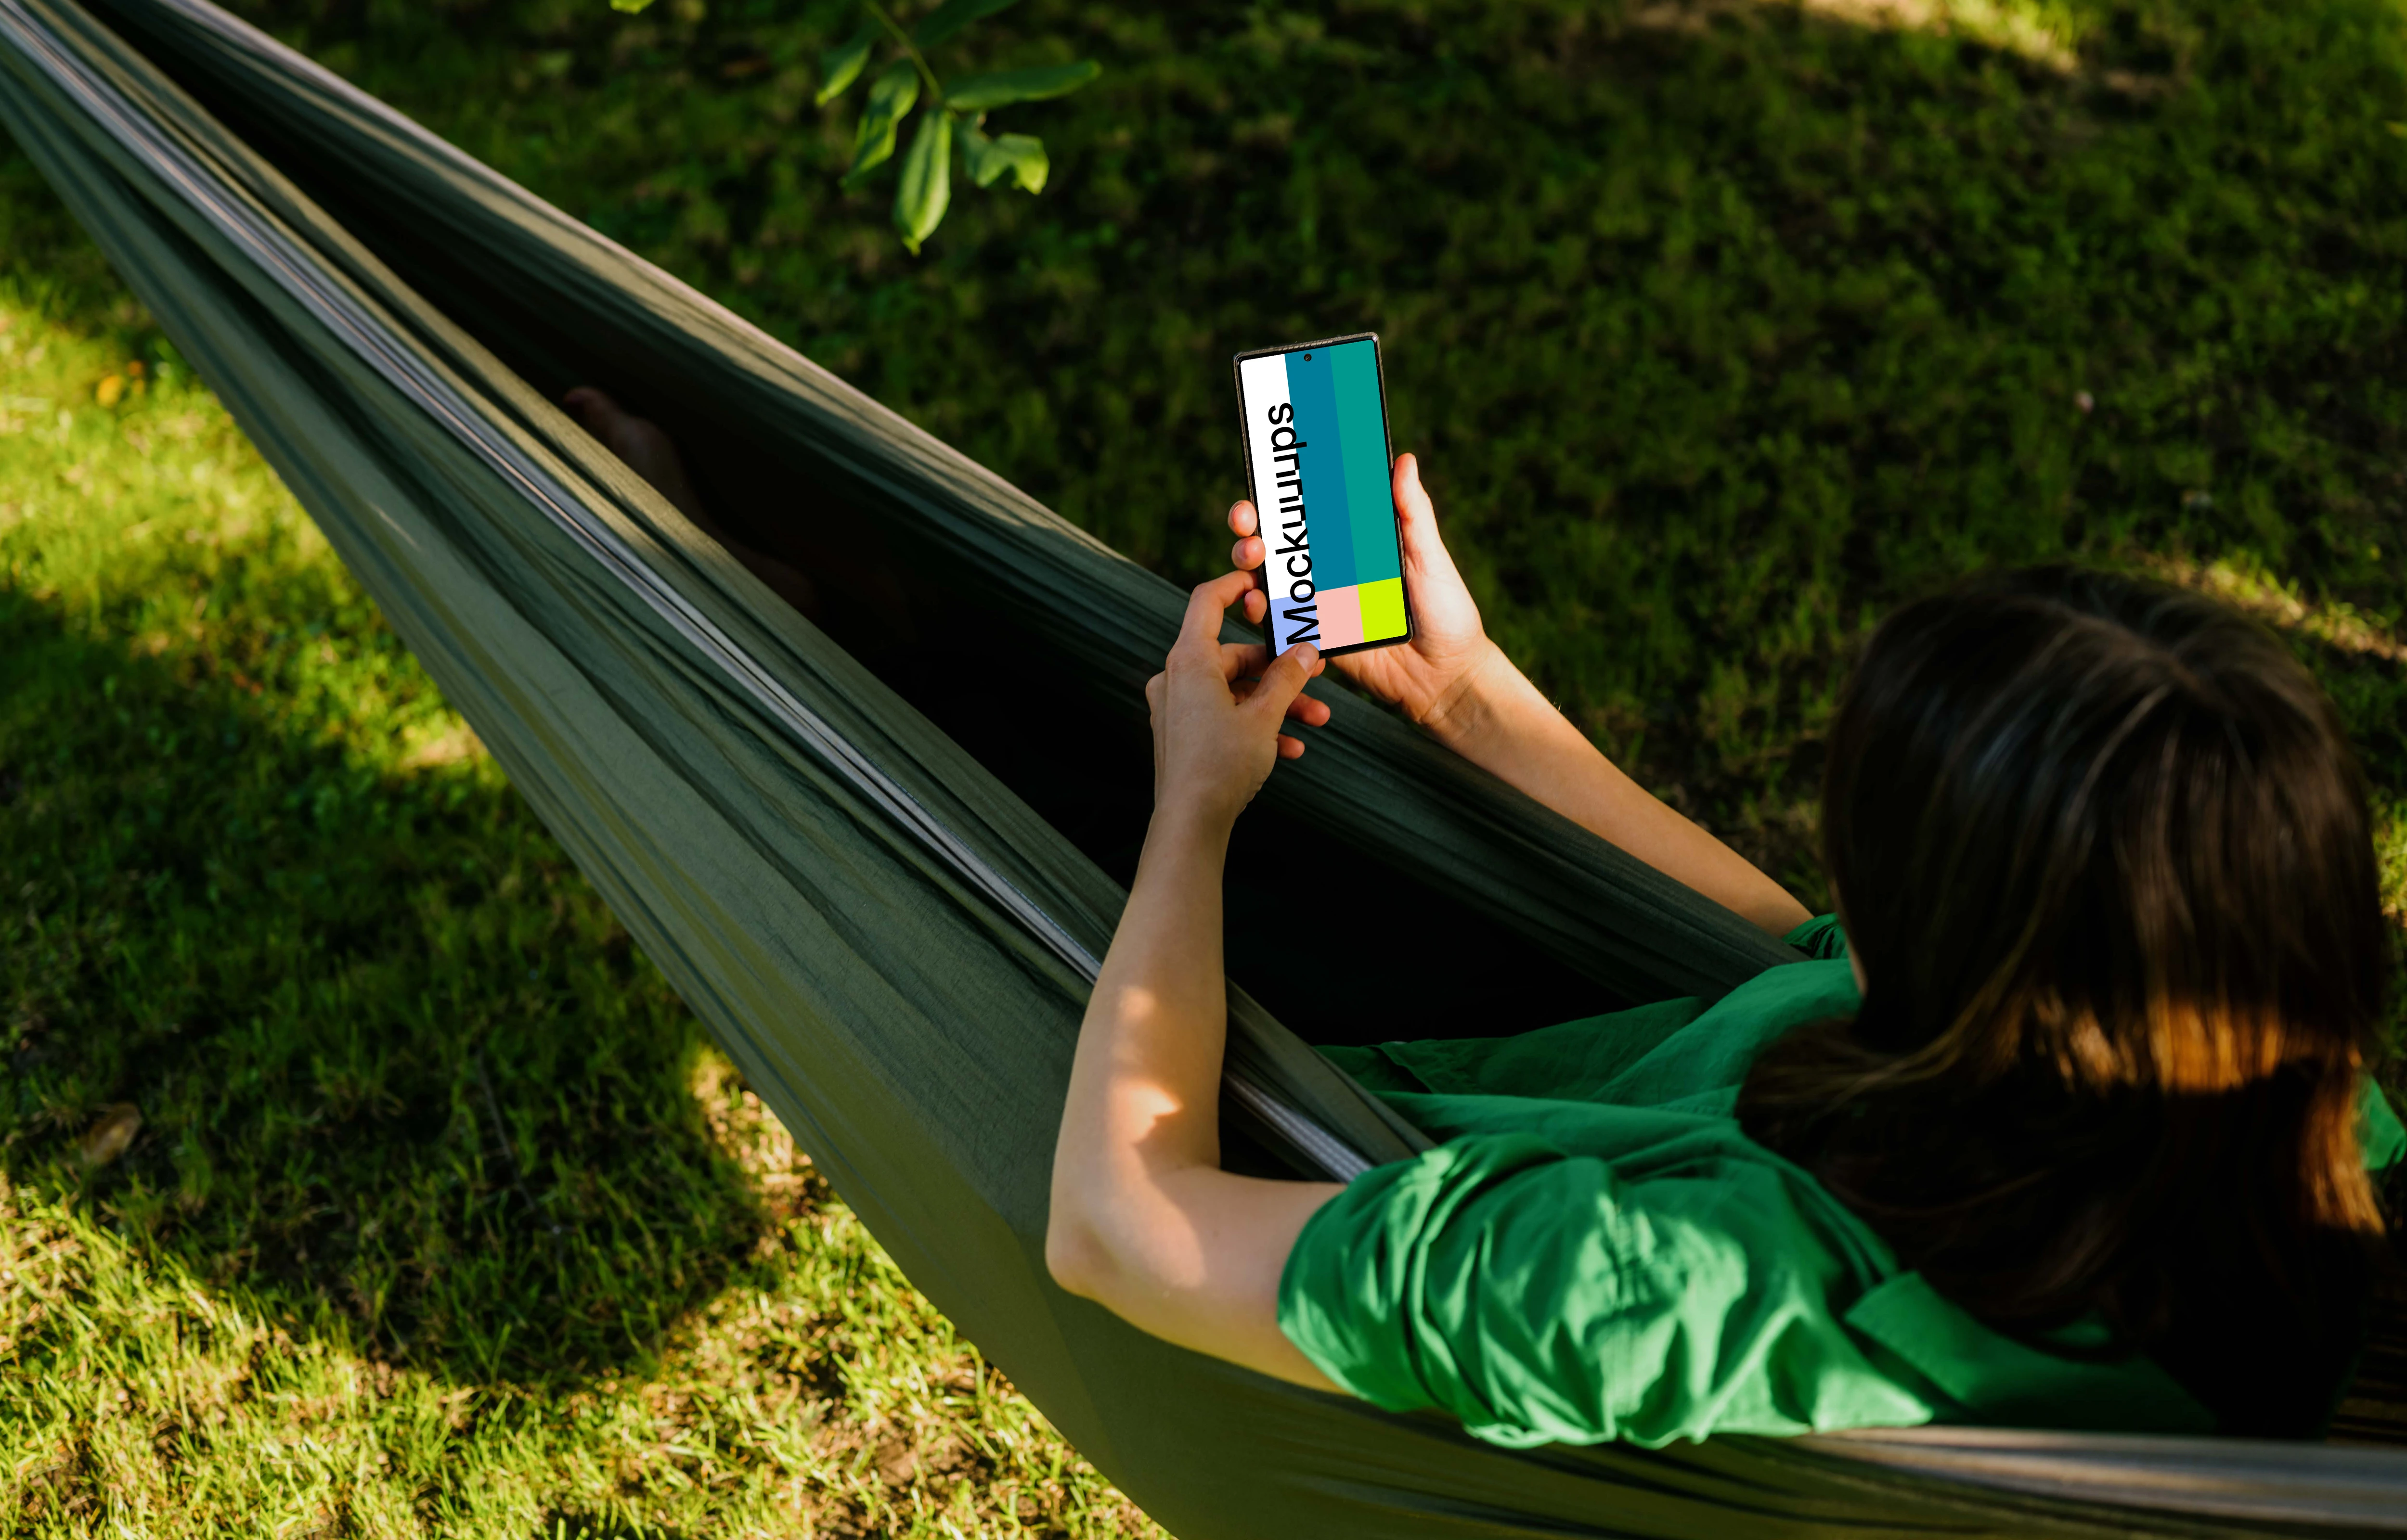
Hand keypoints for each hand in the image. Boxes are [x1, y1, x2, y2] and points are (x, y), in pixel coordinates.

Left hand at [1145, 572, 1329, 831]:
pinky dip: (1255, 725)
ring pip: (1234, 691)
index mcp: (1189, 661)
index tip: (1257, 580)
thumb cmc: (1222, 766)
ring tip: (1316, 720)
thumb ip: (1287, 679)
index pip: (1207, 602)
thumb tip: (1306, 653)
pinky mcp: (1181, 734)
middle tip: (1317, 676)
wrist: (1190, 823)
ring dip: (1276, 704)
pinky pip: (1223, 717)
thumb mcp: (1264, 716)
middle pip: (1234, 656)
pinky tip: (1290, 747)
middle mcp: (1176, 679)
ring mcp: (1176, 708)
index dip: (1234, 585)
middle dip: (1280, 671)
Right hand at [1227, 453, 1496, 735]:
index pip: (1311, 512)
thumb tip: (1404, 460)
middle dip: (1252, 527)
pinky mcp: (1319, 639)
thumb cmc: (1448, 613)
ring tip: (1251, 557)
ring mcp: (1322, 605)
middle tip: (1246, 520)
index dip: (1283, 494)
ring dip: (1250, 565)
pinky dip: (1263, 612)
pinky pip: (1283, 624)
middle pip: (1279, 544)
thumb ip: (1413, 513)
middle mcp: (1332, 571)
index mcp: (1356, 545)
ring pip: (1272, 581)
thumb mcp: (1430, 557)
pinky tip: (1257, 602)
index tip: (1267, 474)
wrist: (1448, 676)